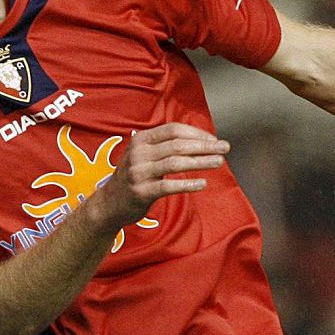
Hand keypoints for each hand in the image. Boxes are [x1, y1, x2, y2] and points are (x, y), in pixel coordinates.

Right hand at [94, 122, 229, 225]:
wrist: (109, 204)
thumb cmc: (135, 177)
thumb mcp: (144, 155)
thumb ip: (165, 146)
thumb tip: (200, 140)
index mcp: (141, 140)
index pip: (173, 130)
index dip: (196, 133)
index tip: (214, 140)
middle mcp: (138, 153)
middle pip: (178, 145)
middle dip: (204, 146)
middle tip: (225, 148)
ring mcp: (138, 173)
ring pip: (175, 163)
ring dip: (201, 162)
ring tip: (219, 162)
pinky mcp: (141, 192)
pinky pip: (168, 186)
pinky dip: (187, 184)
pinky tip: (202, 184)